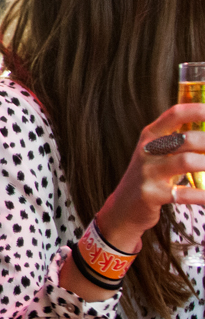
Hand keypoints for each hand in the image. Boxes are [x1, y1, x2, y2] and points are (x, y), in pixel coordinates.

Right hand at [93, 104, 204, 252]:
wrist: (123, 208)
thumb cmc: (148, 177)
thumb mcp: (156, 154)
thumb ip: (177, 141)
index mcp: (150, 136)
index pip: (175, 114)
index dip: (199, 110)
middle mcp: (147, 150)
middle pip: (186, 138)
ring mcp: (148, 173)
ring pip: (187, 161)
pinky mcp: (152, 194)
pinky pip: (185, 194)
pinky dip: (204, 196)